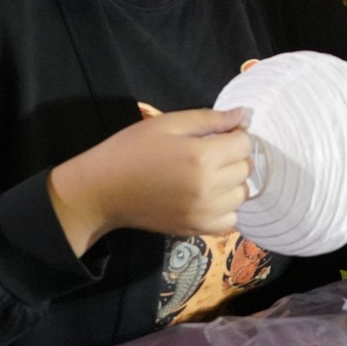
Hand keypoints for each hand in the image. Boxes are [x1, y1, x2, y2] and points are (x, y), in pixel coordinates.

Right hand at [48, 108, 253, 256]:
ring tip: (208, 175)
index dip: (234, 136)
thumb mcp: (170, 123)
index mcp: (202, 157)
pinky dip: (225, 208)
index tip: (217, 136)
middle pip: (245, 169)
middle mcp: (208, 188)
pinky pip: (229, 219)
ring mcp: (202, 213)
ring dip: (232, 182)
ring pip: (241, 194)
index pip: (245, 144)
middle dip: (233, 157)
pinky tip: (207, 197)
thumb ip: (211, 119)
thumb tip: (244, 115)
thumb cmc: (132, 150)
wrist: (101, 191)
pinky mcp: (194, 230)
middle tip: (210, 154)